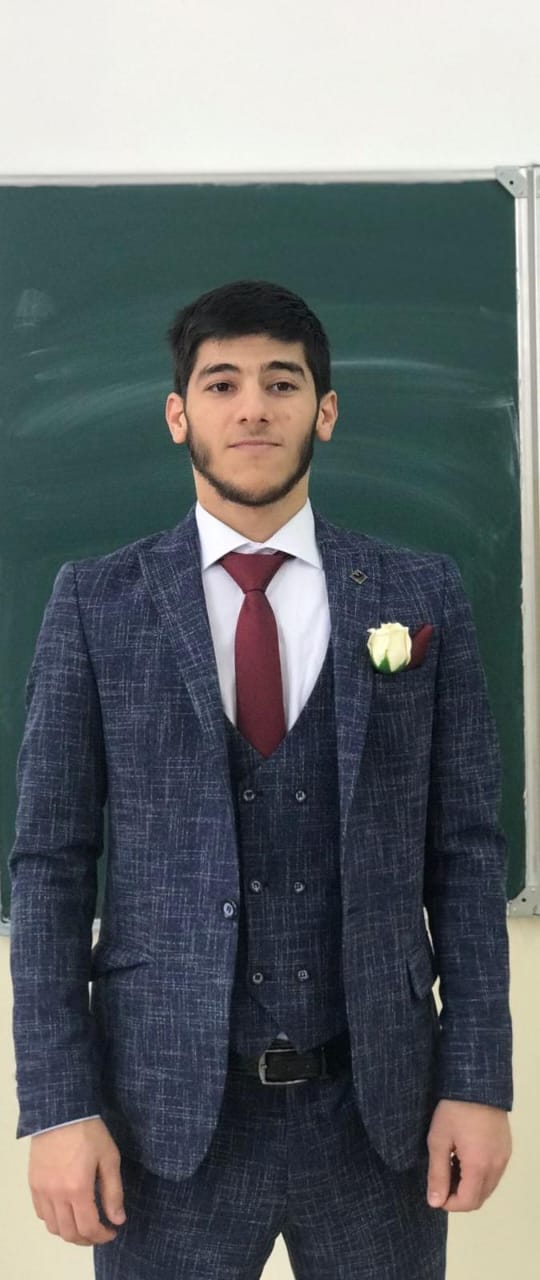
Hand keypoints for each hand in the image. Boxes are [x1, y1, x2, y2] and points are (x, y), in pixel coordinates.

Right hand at [28, 1117, 125, 1245]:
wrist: (62, 1113)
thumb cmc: (90, 1133)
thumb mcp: (109, 1158)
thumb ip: (113, 1192)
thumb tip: (118, 1220)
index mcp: (78, 1189)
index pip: (89, 1228)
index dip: (102, 1236)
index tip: (112, 1231)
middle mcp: (57, 1195)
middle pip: (70, 1233)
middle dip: (87, 1239)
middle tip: (99, 1232)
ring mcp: (42, 1191)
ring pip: (53, 1227)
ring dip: (70, 1232)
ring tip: (83, 1225)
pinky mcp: (33, 1184)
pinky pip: (41, 1213)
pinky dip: (54, 1220)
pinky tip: (66, 1212)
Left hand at [427, 1099, 511, 1211]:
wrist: (477, 1082)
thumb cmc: (453, 1110)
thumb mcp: (438, 1140)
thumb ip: (437, 1174)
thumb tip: (435, 1202)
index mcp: (479, 1166)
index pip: (468, 1203)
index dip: (450, 1204)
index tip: (436, 1192)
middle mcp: (497, 1166)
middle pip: (479, 1198)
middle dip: (459, 1196)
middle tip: (442, 1178)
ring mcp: (504, 1157)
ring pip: (488, 1187)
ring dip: (470, 1185)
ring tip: (451, 1164)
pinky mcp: (506, 1148)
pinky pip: (494, 1173)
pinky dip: (480, 1174)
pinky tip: (464, 1156)